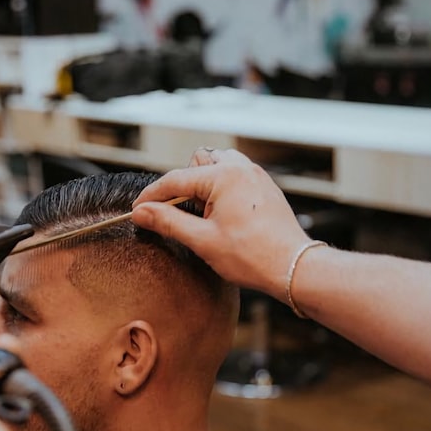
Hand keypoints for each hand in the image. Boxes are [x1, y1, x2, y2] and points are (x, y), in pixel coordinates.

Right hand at [132, 148, 309, 297]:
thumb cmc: (252, 256)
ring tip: (200, 212)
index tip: (138, 210)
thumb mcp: (202, 241)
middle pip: (197, 163)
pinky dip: (221, 187)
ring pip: (218, 164)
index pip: (175, 180)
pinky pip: (235, 175)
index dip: (152, 196)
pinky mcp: (264, 187)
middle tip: (176, 213)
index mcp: (223, 176)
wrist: (293, 267)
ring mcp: (255, 175)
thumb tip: (141, 212)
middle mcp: (241, 168)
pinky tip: (221, 214)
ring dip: (203, 182)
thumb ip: (168, 222)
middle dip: (182, 184)